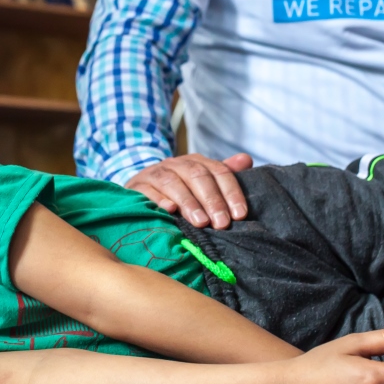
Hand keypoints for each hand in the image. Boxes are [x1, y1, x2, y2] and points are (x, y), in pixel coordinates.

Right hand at [126, 153, 252, 228]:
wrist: (141, 184)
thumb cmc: (178, 188)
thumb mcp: (201, 180)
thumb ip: (223, 174)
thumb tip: (246, 159)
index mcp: (196, 162)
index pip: (219, 172)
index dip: (231, 192)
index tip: (240, 215)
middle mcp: (176, 164)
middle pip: (197, 176)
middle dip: (212, 200)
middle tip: (221, 223)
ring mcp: (155, 173)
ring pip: (173, 182)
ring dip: (188, 202)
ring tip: (201, 222)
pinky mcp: (138, 185)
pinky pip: (148, 190)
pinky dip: (159, 199)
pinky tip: (170, 210)